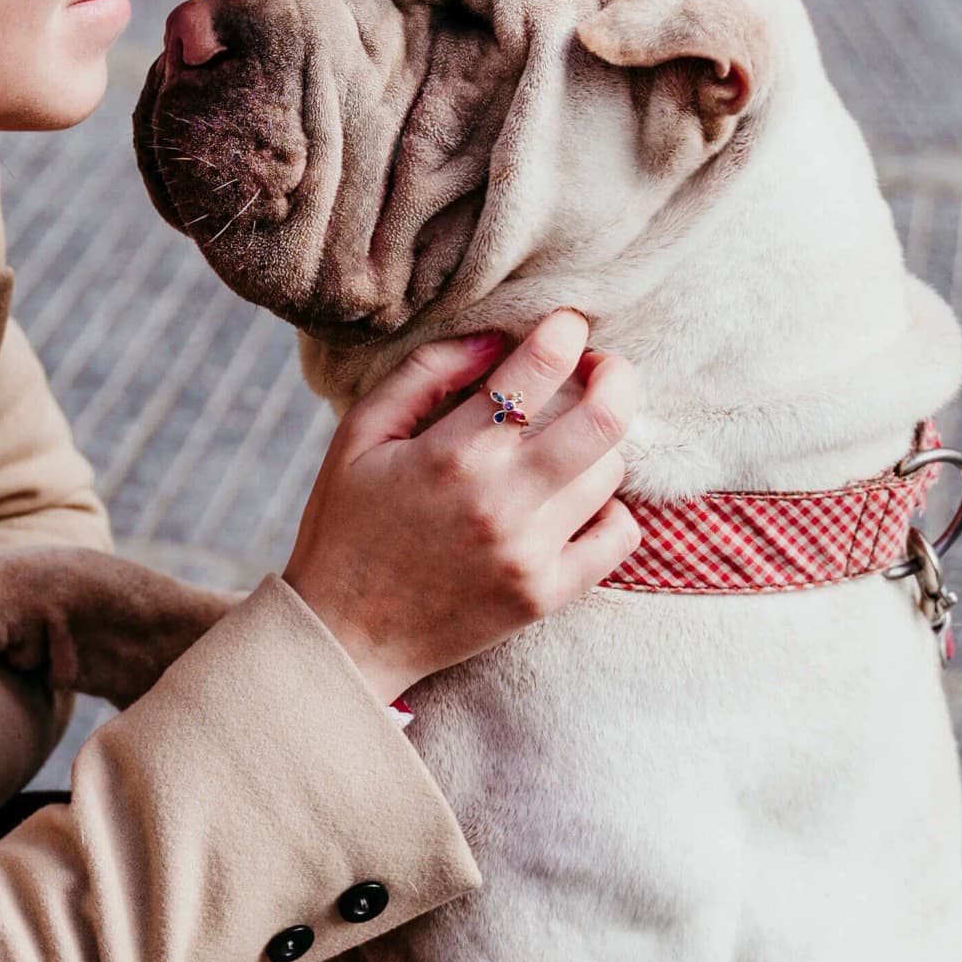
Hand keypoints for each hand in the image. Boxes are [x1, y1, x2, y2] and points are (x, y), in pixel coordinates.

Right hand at [278, 313, 641, 703]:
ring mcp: (529, 552)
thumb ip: (423, 375)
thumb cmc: (346, 528)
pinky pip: (618, 537)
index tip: (567, 325)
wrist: (343, 637)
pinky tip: (578, 502)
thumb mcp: (358, 436)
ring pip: (610, 471)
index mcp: (450, 453)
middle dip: (617, 375)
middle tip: (602, 368)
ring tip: (567, 443)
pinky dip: (611, 510)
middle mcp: (499, 500)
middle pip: (605, 418)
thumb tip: (496, 339)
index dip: (565, 331)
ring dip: (598, 444)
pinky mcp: (545, 594)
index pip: (538, 368)